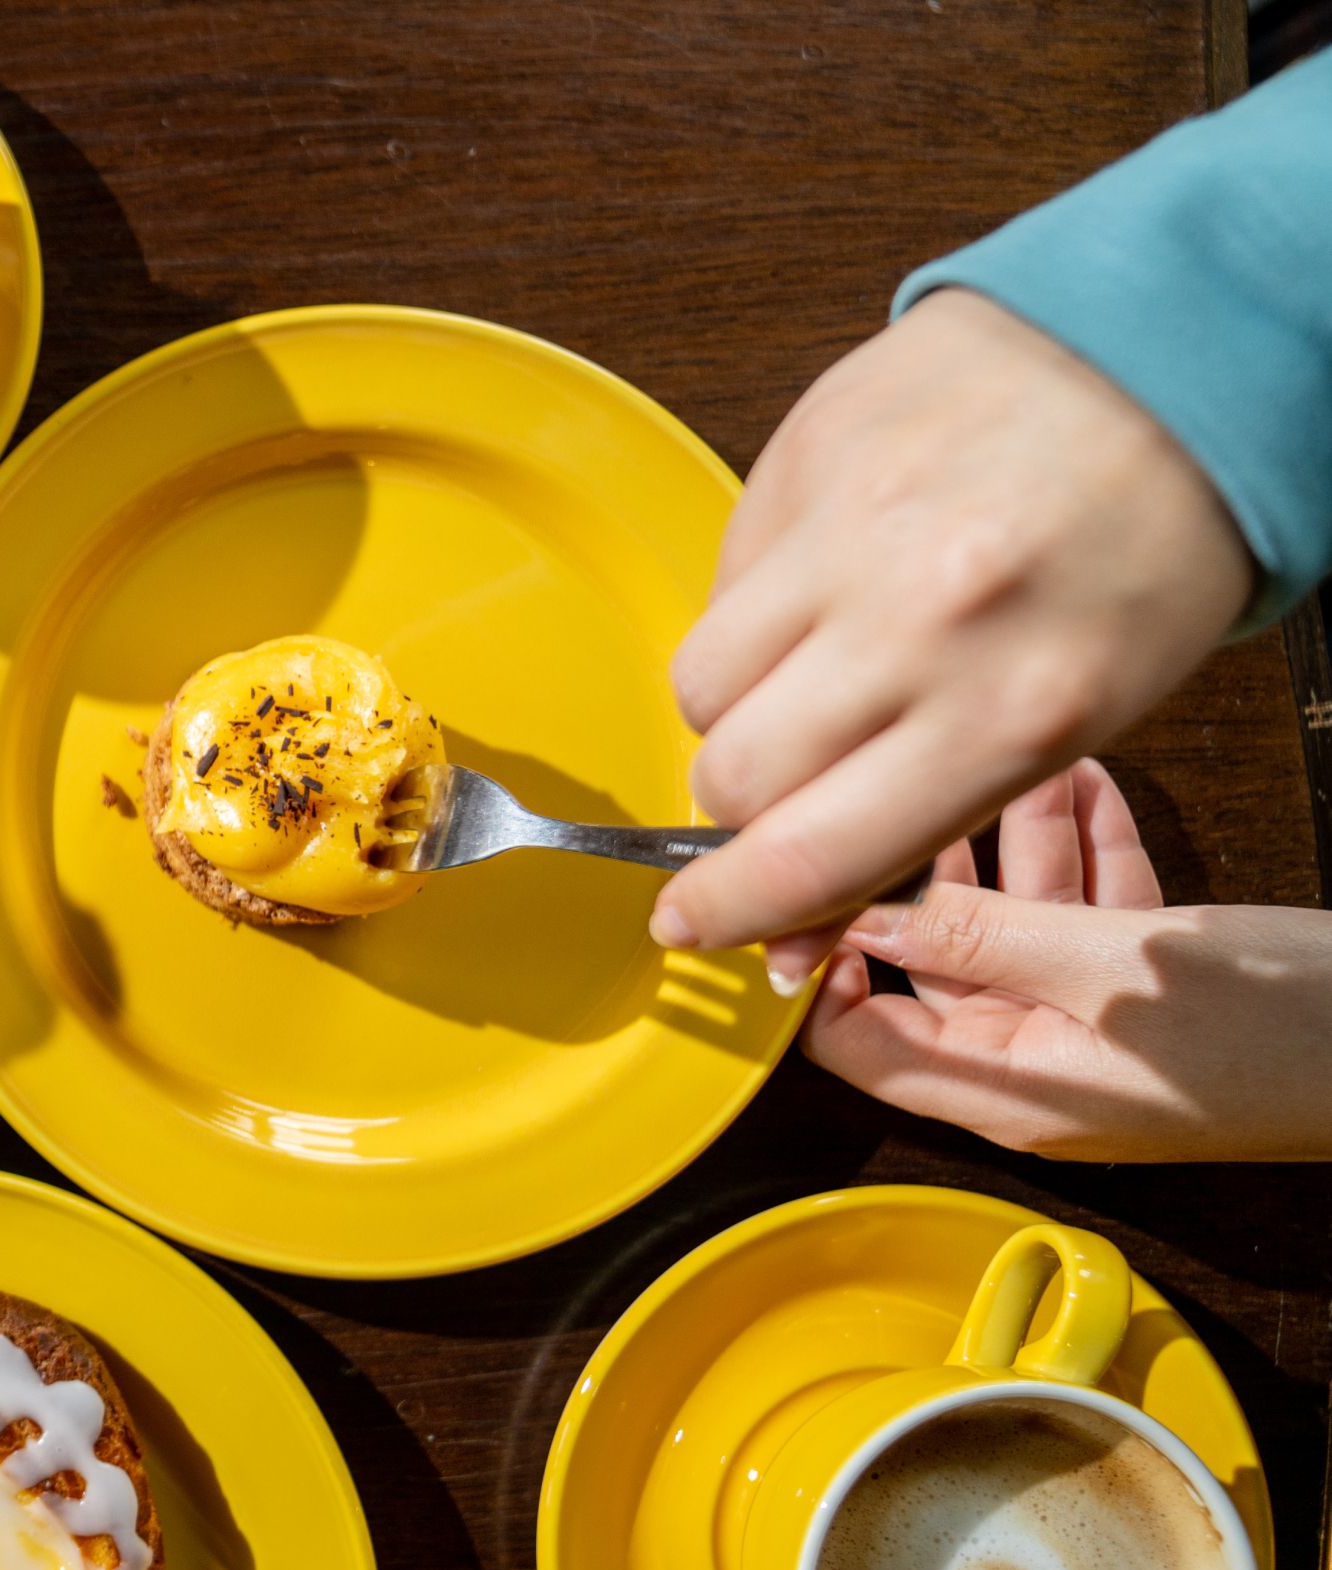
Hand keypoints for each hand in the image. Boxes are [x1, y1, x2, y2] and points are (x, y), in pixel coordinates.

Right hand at [655, 288, 1252, 984]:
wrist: (1168, 356)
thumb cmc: (1146, 548)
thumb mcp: (1078, 717)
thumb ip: (924, 818)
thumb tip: (789, 915)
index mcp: (1011, 714)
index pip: (811, 857)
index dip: (733, 909)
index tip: (691, 922)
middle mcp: (919, 627)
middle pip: (733, 776)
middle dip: (744, 800)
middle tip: (785, 777)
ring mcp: (852, 534)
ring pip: (700, 682)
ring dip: (733, 703)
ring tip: (805, 669)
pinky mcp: (805, 459)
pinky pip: (723, 577)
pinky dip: (755, 603)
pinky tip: (828, 576)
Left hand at [805, 759, 1331, 1161]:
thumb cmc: (1279, 1030)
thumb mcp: (1109, 966)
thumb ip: (979, 936)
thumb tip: (855, 914)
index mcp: (1002, 1089)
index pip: (854, 1044)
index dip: (819, 968)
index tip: (810, 881)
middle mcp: (1031, 1067)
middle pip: (930, 967)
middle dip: (926, 868)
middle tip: (910, 783)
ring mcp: (1089, 1030)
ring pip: (1016, 926)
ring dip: (1015, 842)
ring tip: (1013, 755)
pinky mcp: (1147, 995)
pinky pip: (1088, 923)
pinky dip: (1084, 856)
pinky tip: (1081, 782)